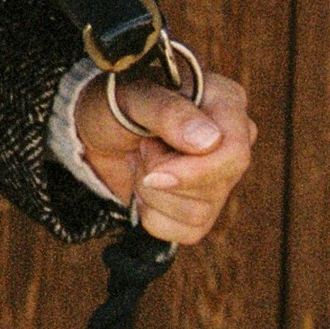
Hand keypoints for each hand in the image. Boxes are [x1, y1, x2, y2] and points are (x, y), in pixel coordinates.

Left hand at [72, 65, 255, 245]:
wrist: (95, 129)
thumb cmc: (114, 102)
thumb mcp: (131, 96)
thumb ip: (167, 112)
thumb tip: (209, 141)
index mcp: (226, 102)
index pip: (234, 153)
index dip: (195, 172)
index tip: (154, 173)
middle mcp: (231, 141)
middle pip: (215, 188)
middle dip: (161, 176)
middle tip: (142, 145)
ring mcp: (221, 177)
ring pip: (199, 214)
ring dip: (153, 192)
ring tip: (143, 159)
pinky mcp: (204, 207)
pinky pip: (186, 232)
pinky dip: (153, 214)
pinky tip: (147, 183)